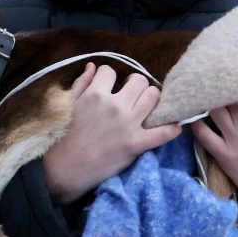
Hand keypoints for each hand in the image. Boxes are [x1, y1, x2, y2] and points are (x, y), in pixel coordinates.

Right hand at [42, 63, 181, 204]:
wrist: (65, 170)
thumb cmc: (64, 138)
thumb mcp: (68, 106)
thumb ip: (82, 83)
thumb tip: (93, 65)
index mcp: (95, 94)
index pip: (110, 71)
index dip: (109, 77)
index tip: (109, 86)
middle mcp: (115, 106)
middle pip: (139, 80)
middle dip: (135, 84)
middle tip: (132, 94)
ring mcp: (128, 125)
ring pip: (154, 96)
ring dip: (152, 99)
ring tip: (146, 106)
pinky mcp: (137, 144)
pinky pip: (164, 133)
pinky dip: (172, 129)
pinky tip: (173, 126)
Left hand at [192, 91, 237, 212]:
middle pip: (230, 96)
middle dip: (228, 90)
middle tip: (225, 86)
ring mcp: (233, 137)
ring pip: (215, 109)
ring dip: (212, 102)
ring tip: (211, 99)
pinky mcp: (222, 153)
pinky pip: (202, 133)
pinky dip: (196, 123)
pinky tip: (197, 117)